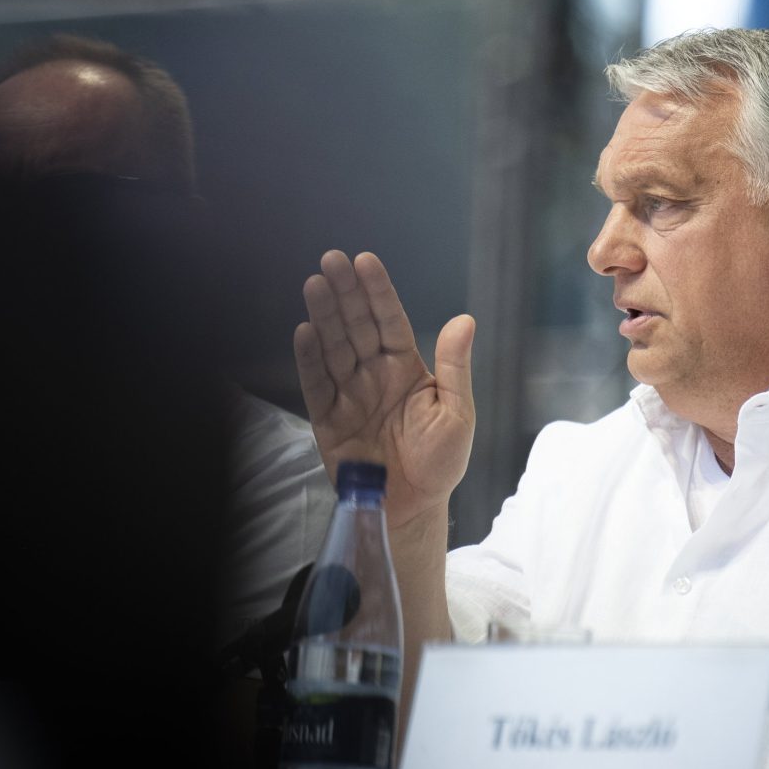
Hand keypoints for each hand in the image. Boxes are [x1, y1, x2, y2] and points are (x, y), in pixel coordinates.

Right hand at [293, 250, 475, 530]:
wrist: (413, 508)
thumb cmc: (439, 462)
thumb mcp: (457, 414)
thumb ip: (454, 368)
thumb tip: (464, 321)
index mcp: (406, 368)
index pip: (389, 321)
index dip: (377, 292)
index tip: (365, 261)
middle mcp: (374, 375)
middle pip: (356, 326)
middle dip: (345, 293)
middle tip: (332, 260)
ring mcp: (349, 395)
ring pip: (333, 347)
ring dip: (324, 315)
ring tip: (315, 284)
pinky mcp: (328, 420)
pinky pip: (316, 385)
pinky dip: (309, 359)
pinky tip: (304, 331)